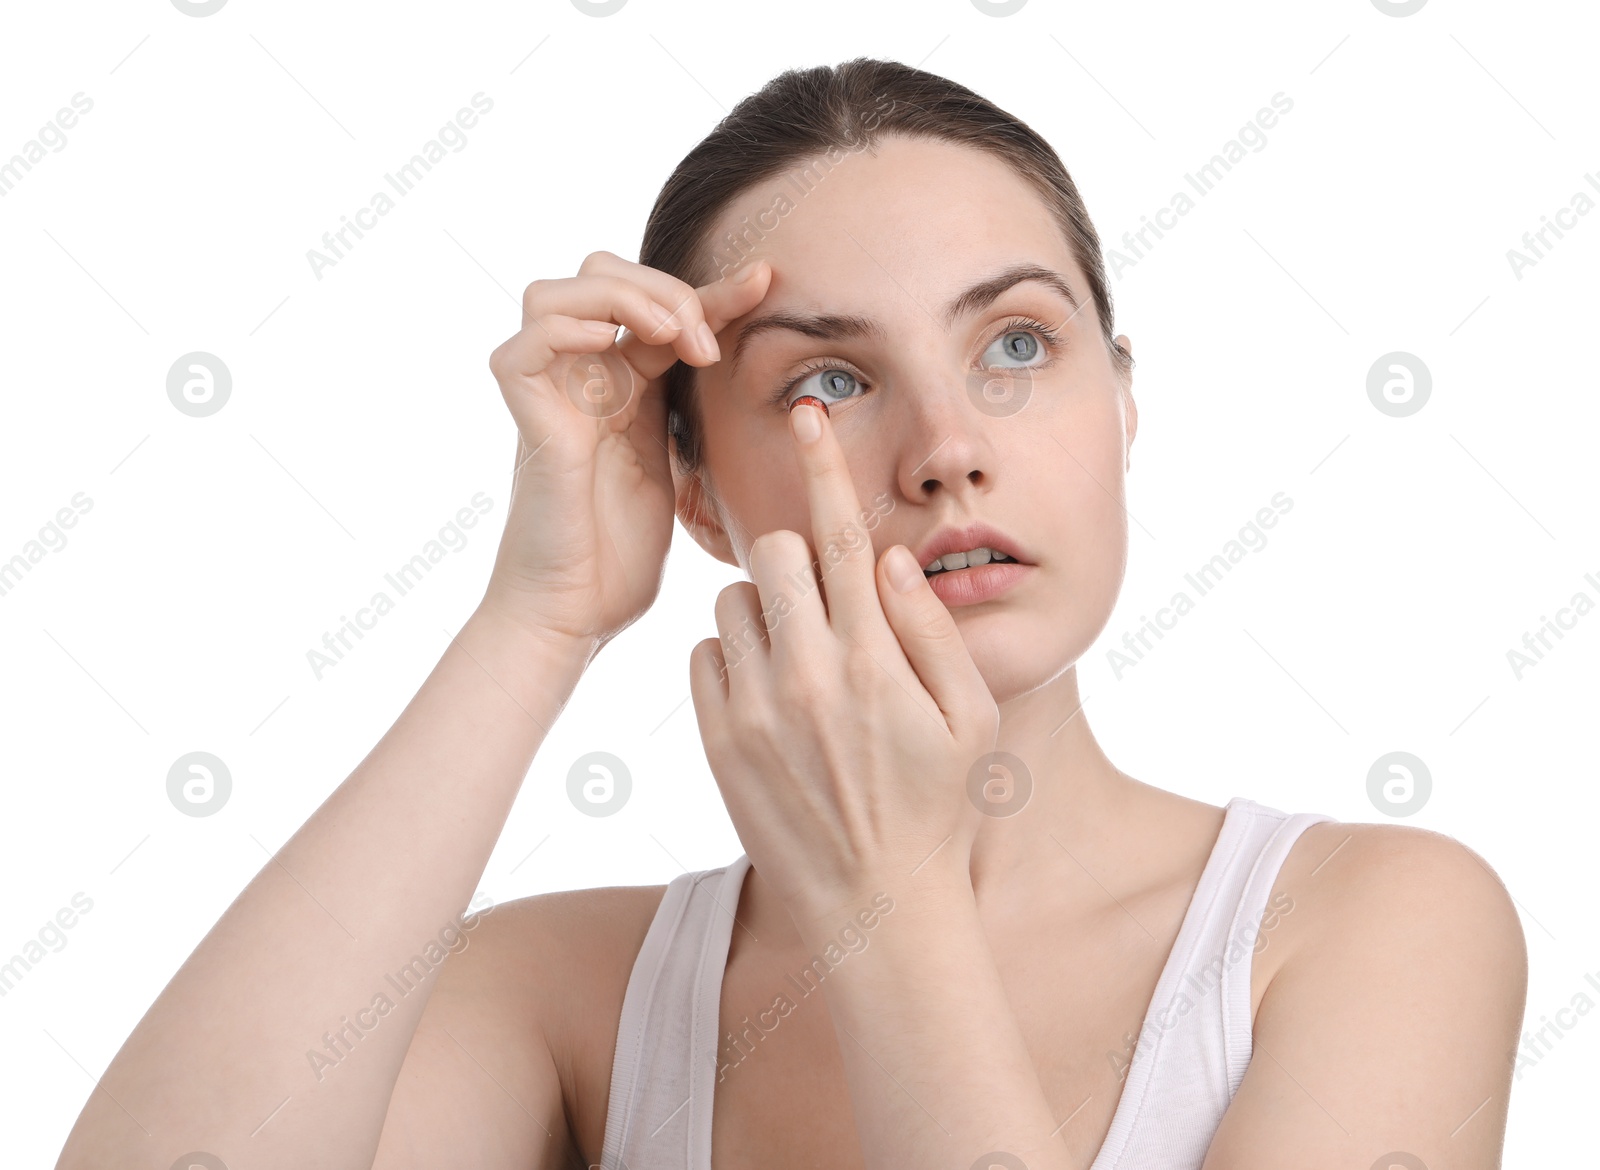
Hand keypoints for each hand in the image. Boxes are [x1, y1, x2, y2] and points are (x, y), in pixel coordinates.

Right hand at [482, 252, 771, 648]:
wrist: (574, 615)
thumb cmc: (621, 563)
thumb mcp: (680, 472)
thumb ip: (694, 419)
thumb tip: (763, 388)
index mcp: (621, 388)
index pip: (662, 308)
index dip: (714, 290)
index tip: (767, 281)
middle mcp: (580, 380)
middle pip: (601, 274)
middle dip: (663, 288)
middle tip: (706, 341)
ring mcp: (548, 395)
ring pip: (556, 293)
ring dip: (621, 297)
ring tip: (669, 337)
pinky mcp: (525, 418)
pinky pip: (526, 341)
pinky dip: (567, 328)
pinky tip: (614, 349)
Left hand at [687, 400, 1000, 934]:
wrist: (873, 907)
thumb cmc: (936, 809)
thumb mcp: (970, 721)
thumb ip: (934, 632)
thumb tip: (892, 559)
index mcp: (876, 661)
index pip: (845, 536)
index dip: (826, 467)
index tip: (809, 414)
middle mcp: (808, 675)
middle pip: (775, 552)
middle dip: (796, 556)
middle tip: (823, 601)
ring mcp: (755, 709)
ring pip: (733, 600)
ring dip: (765, 609)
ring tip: (800, 663)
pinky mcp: (717, 739)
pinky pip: (704, 654)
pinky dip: (733, 657)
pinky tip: (770, 699)